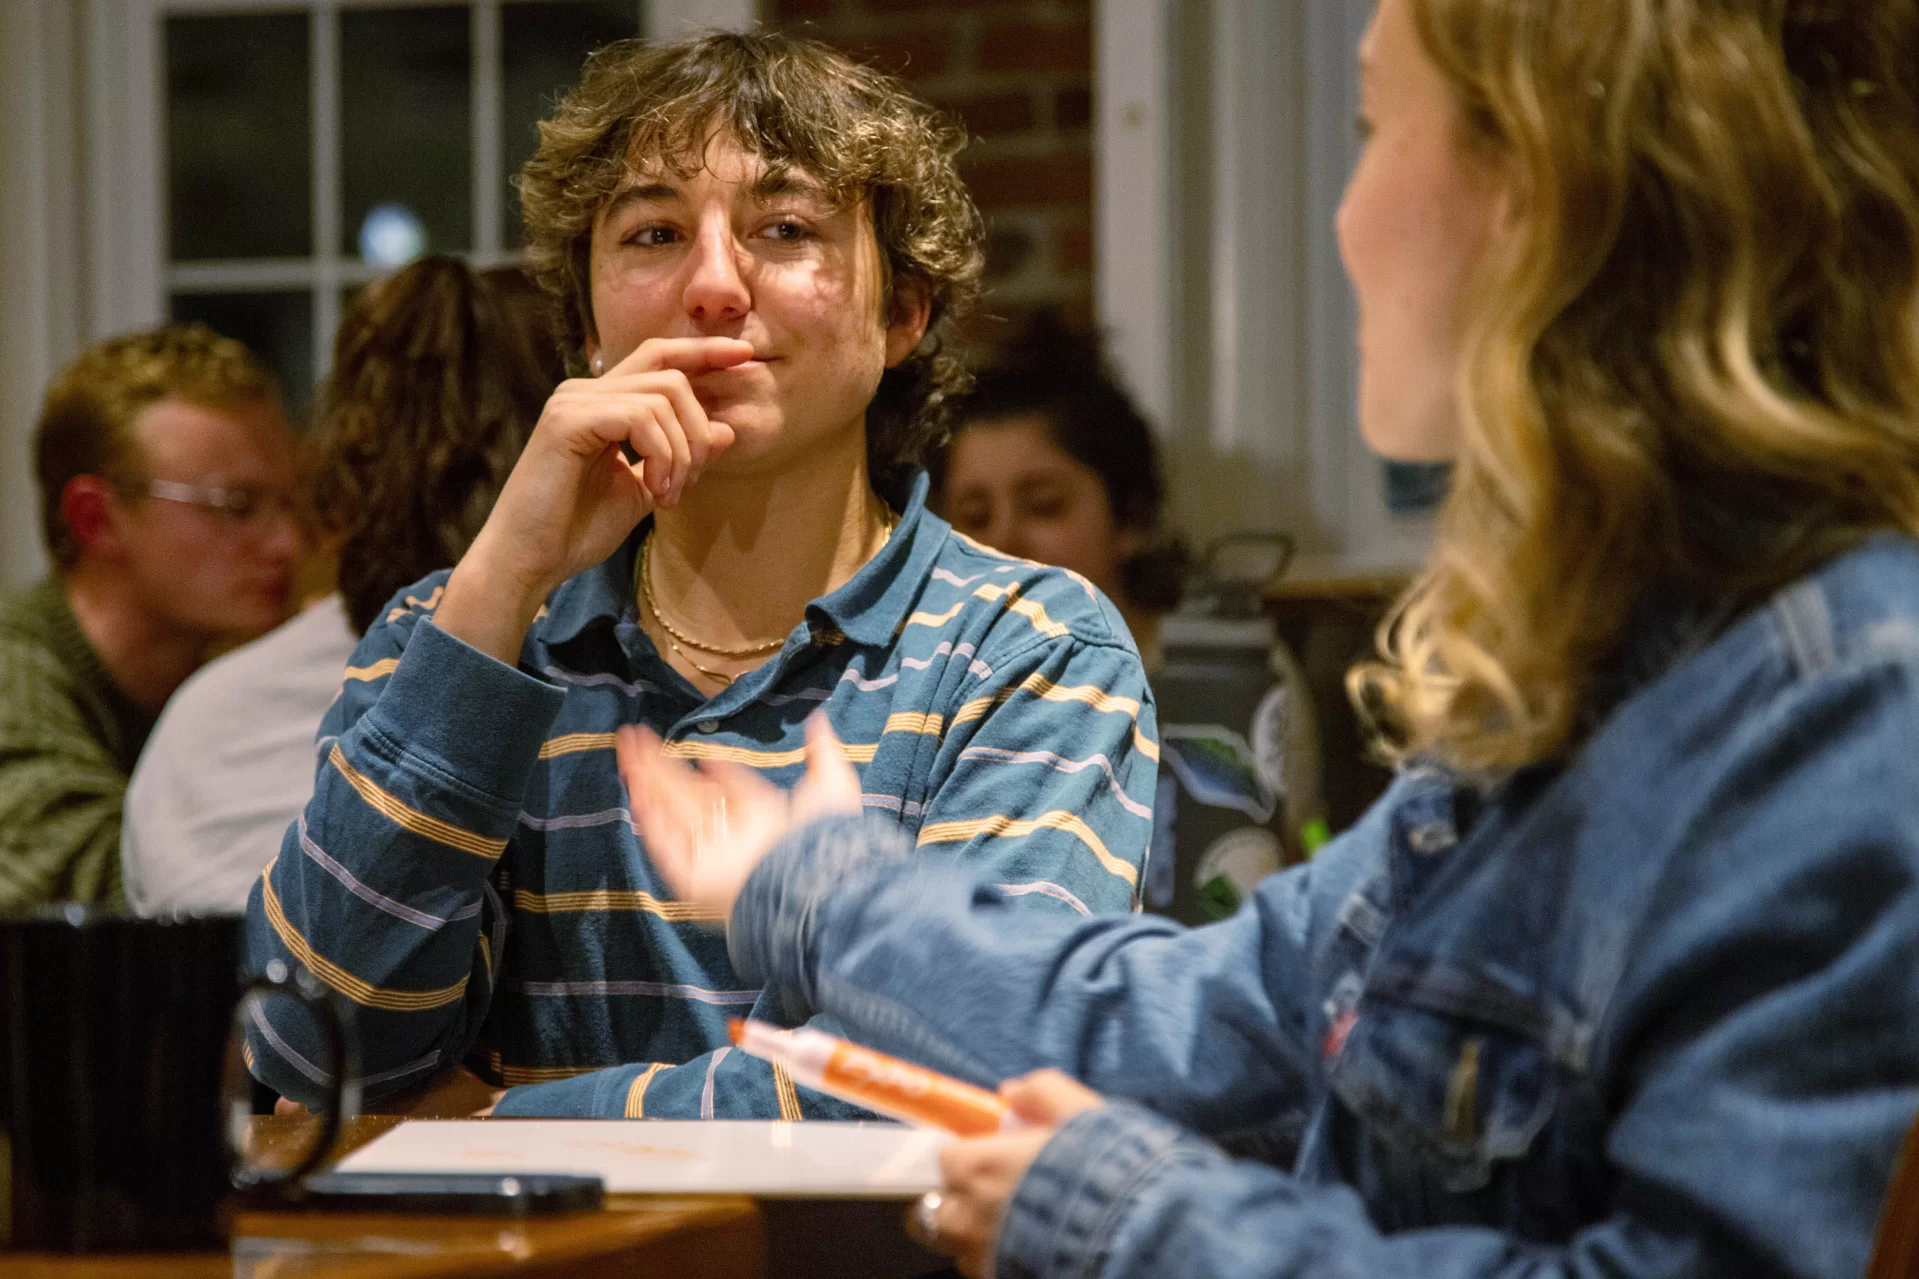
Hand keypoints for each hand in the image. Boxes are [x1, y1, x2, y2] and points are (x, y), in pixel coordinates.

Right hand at [435, 336, 753, 662]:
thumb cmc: (576, 531)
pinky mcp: (567, 420)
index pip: (660, 358)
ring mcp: (573, 401)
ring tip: (666, 495)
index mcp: (600, 402)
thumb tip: (727, 430)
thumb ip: (681, 458)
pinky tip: (653, 490)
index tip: (746, 357)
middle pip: (670, 375)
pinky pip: (641, 417)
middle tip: (690, 482)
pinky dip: (661, 455)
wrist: (529, 562)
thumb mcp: (645, 490)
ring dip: (682, 453)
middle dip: (699, 428)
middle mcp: (584, 391)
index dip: (704, 353)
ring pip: (662, 397)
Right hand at [620, 711, 861, 918]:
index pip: (733, 790)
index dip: (717, 772)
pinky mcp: (690, 878)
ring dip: (647, 783)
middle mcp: (735, 838)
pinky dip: (649, 819)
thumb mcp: (832, 784)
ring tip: (627, 753)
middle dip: (662, 768)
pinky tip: (636, 791)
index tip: (702, 758)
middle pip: (689, 797)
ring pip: (671, 814)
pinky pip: (664, 844)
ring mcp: (710, 858)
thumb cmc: (824, 837)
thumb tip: (820, 719)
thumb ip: (822, 752)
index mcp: (766, 818)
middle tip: (637, 738)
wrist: (811, 883)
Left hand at [911, 1071, 1105, 1277]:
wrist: (1134, 1234)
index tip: (993, 1152)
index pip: (948, 1157)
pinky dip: (1003, 1258)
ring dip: (979, 1234)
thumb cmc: (1103, 1170)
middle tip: (996, 1192)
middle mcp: (970, 1219)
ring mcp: (984, 1260)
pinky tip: (1036, 1246)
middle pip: (938, 1210)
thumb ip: (1041, 1093)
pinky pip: (990, 1270)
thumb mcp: (1079, 1112)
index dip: (971, 1153)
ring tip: (1019, 1223)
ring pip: (962, 1247)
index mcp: (978, 1169)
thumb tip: (1012, 1092)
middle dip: (959, 1200)